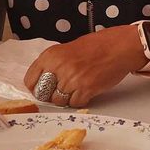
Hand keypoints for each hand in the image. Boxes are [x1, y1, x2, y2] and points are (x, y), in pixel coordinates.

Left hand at [23, 30, 144, 107]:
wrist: (119, 47)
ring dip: (66, 98)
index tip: (42, 89)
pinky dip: (79, 100)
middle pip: (43, 94)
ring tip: (77, 88)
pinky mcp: (86, 89)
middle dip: (51, 94)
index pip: (30, 80)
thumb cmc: (97, 45)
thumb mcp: (68, 48)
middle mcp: (59, 67)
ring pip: (59, 101)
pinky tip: (86, 90)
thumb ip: (54, 63)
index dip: (36, 87)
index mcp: (51, 56)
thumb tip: (43, 80)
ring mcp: (72, 79)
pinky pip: (74, 104)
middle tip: (61, 90)